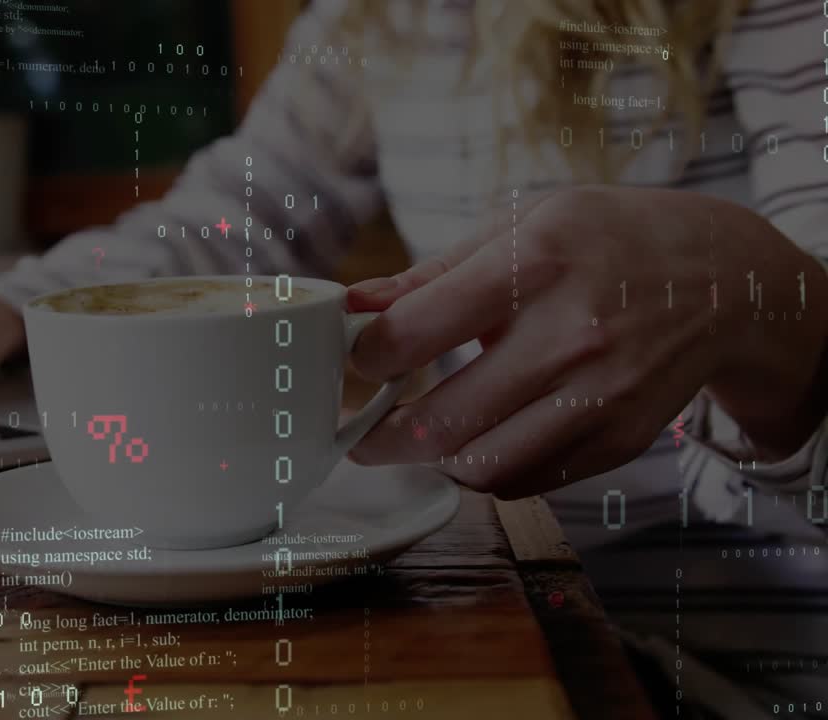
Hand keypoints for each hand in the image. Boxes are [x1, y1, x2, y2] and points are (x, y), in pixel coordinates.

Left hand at [344, 186, 757, 498]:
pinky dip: (489, 471)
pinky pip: (528, 482)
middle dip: (382, 437)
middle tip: (366, 432)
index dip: (369, 356)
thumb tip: (355, 306)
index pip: (415, 331)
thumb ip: (431, 274)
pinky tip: (481, 441)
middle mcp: (570, 335)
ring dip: (437, 461)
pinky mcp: (621, 440)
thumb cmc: (607, 242)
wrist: (725, 280)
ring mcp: (601, 396)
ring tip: (424, 437)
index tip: (363, 360)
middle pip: (443, 421)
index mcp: (534, 264)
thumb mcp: (521, 225)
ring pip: (483, 467)